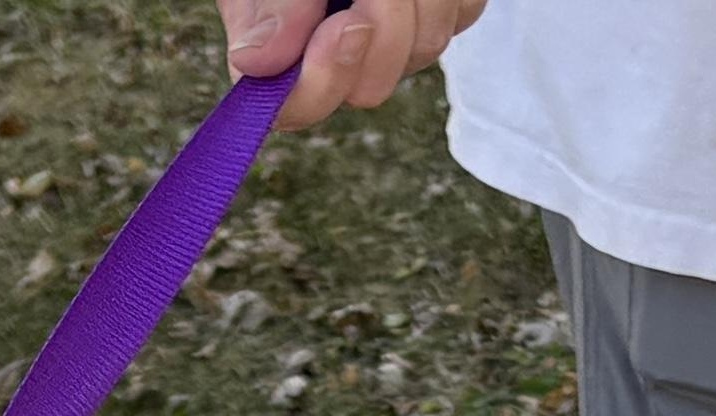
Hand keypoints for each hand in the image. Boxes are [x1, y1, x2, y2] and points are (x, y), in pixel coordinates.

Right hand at [218, 0, 484, 134]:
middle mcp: (339, 52)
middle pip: (370, 86)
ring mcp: (396, 38)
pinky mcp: (443, 10)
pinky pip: (459, 12)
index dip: (321, 81)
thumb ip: (267, 1)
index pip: (298, 106)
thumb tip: (256, 63)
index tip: (344, 26)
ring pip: (424, 49)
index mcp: (284, 44)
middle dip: (380, 28)